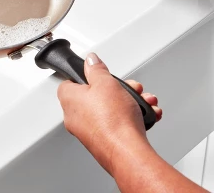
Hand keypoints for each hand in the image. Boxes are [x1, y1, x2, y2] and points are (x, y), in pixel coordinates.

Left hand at [57, 53, 161, 176]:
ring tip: (142, 101)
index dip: (84, 75)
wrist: (128, 152)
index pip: (69, 82)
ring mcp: (90, 131)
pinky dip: (131, 118)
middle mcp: (76, 117)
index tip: (97, 73)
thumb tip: (91, 61)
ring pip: (110, 109)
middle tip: (127, 88)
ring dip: (128, 102)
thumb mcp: (106, 82)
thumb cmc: (113, 120)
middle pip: (95, 95)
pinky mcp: (104, 142)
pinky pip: (117, 124)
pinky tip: (144, 115)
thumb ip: (96, 69)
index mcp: (69, 99)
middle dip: (116, 89)